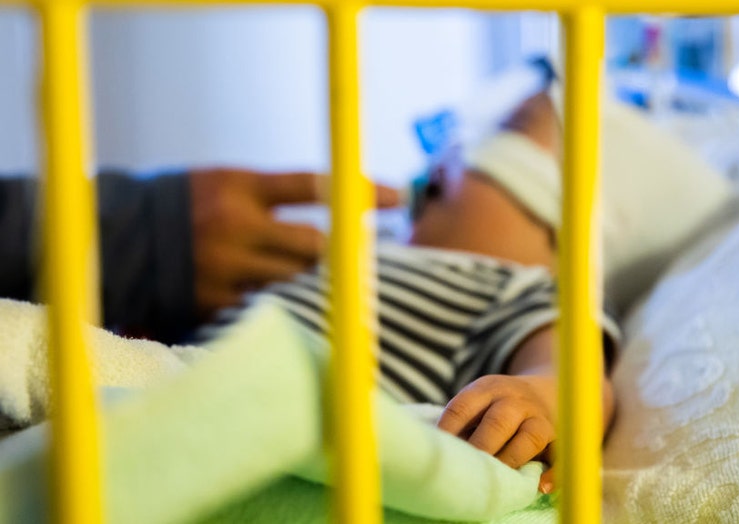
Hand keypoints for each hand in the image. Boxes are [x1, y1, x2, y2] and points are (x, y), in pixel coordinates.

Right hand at [189, 168, 400, 315]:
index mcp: (239, 186)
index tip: (401, 196)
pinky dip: (287, 308)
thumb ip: (273, 196)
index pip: (314, 185)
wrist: (114, 240)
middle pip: (315, 244)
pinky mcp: (212, 302)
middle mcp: (235, 225)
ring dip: (323, 286)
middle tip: (372, 260)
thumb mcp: (223, 182)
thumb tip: (338, 207)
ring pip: (295, 281)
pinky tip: (305, 314)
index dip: (359, 190)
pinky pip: (266, 308)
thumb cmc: (181, 205)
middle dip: (347, 253)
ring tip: (347, 293)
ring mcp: (224, 267)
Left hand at [437, 374, 556, 492]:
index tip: (439, 450)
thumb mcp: (481, 400)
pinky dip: (553, 472)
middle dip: (482, 445)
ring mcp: (539, 418)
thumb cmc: (498, 406)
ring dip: (511, 458)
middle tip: (468, 468)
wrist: (546, 391)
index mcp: (489, 388)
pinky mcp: (558, 437)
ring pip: (531, 437)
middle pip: (499, 421)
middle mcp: (516, 400)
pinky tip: (540, 486)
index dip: (449, 428)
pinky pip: (560, 455)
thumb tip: (443, 450)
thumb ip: (465, 420)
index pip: (465, 406)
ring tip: (496, 478)